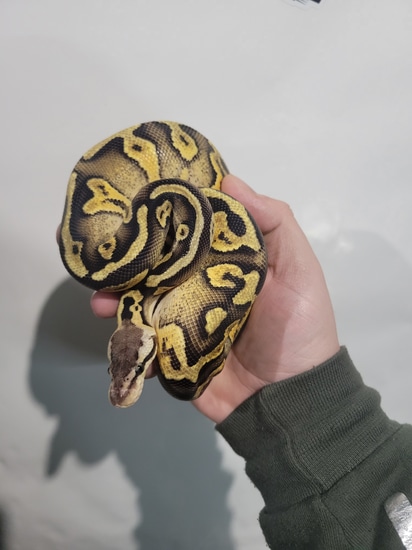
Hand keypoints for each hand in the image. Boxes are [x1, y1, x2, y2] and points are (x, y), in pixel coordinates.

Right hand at [90, 175, 339, 422]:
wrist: (290, 398)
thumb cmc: (299, 327)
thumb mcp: (298, 269)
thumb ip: (274, 223)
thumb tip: (229, 180)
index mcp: (224, 262)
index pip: (187, 232)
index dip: (161, 216)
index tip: (132, 202)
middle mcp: (199, 286)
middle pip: (156, 266)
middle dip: (127, 259)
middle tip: (101, 254)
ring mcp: (184, 320)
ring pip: (142, 302)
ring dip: (117, 298)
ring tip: (101, 300)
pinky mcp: (174, 353)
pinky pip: (144, 342)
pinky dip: (128, 339)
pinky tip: (121, 334)